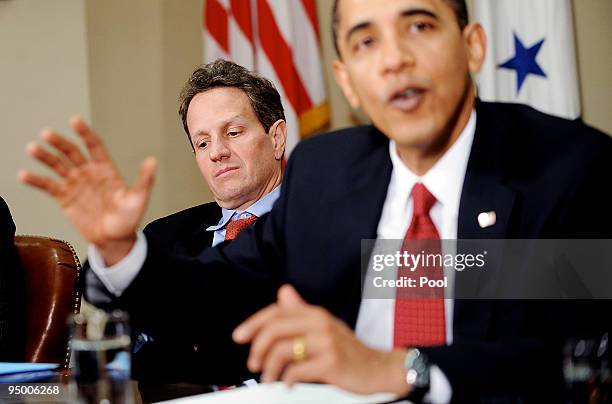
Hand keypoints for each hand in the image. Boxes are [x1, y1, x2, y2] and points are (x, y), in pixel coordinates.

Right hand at [18, 117, 156, 264]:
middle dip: (59, 142)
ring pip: (57, 165)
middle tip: (47, 134)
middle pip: (71, 152)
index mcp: (106, 169)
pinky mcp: (64, 197)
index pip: (94, 145)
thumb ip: (144, 180)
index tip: (74, 121)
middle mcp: (88, 172)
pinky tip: (24, 175)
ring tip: (32, 148)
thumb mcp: (138, 198)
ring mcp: (75, 183)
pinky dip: (36, 180)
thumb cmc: (129, 218)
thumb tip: (153, 160)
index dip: (85, 133)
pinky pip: (48, 186)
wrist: (115, 238)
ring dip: (44, 156)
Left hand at [233, 284, 411, 395]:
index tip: (239, 336)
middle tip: (253, 363)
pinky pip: (297, 370)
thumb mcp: (324, 326)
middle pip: (274, 329)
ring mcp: (326, 342)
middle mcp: (320, 323)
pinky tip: (288, 384)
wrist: (379, 368)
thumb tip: (283, 292)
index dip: (253, 323)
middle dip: (257, 348)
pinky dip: (287, 379)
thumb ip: (301, 311)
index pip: (276, 312)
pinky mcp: (331, 362)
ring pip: (282, 350)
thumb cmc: (349, 350)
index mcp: (315, 313)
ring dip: (269, 369)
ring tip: (269, 379)